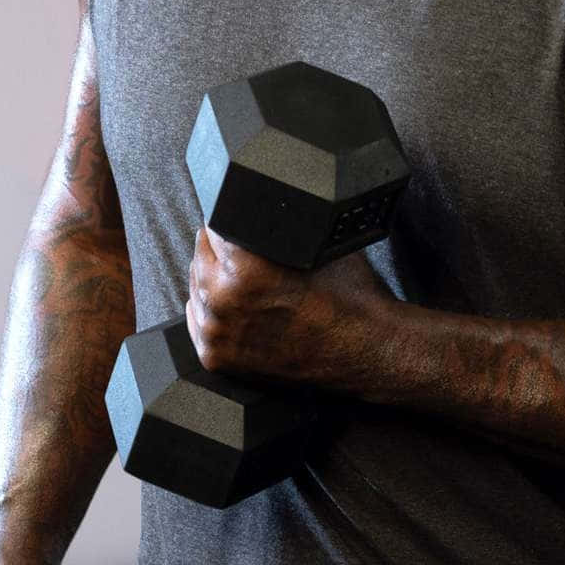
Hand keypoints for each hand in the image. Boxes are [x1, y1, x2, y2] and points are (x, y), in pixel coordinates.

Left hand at [185, 226, 395, 389]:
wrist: (367, 349)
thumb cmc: (349, 296)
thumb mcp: (315, 240)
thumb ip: (274, 223)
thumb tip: (249, 206)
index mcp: (244, 268)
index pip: (215, 224)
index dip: (232, 221)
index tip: (243, 226)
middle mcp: (224, 300)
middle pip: (201, 253)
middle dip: (222, 250)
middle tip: (249, 254)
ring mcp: (217, 333)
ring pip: (197, 286)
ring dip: (215, 279)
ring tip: (248, 282)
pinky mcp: (217, 357)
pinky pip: (198, 319)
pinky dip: (212, 310)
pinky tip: (238, 306)